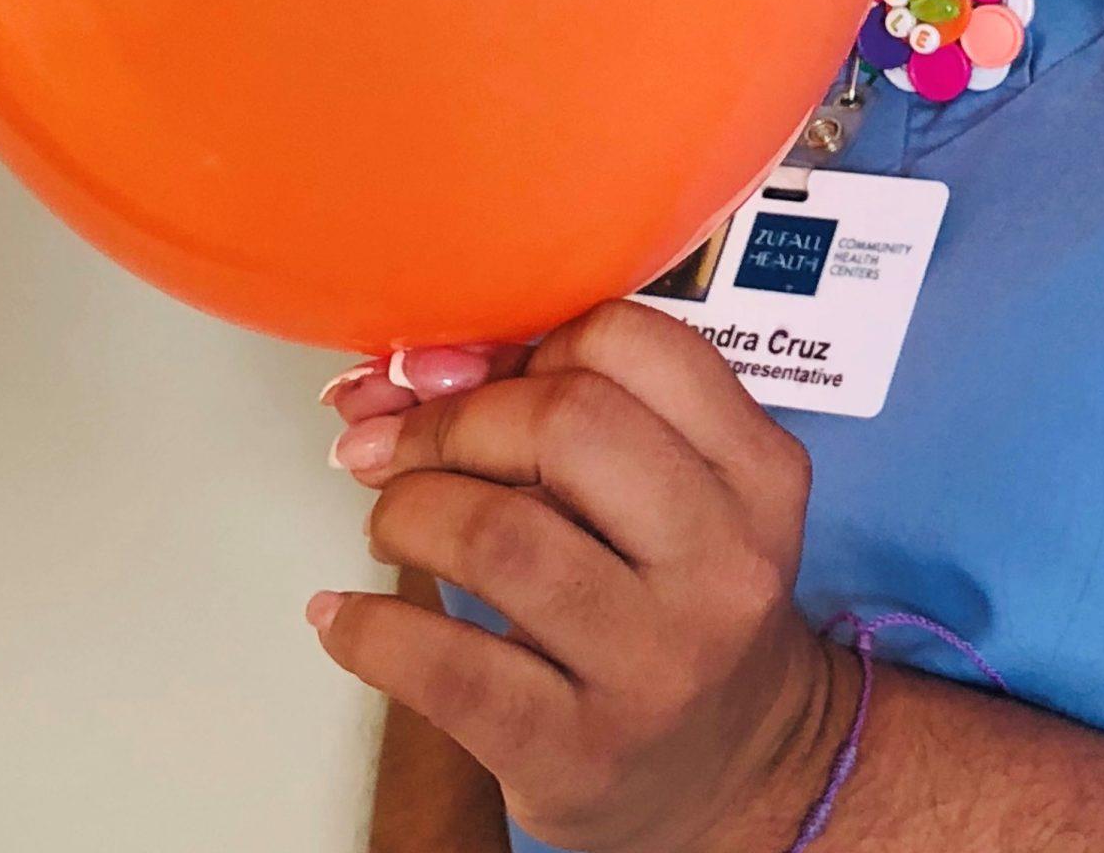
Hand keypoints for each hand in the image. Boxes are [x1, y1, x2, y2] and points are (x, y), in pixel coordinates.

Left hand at [310, 299, 855, 852]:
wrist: (742, 764)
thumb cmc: (686, 597)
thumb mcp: (686, 493)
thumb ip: (578, 414)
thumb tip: (413, 367)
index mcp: (757, 471)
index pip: (631, 340)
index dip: (532, 344)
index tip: (485, 379)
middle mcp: (722, 561)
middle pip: (563, 422)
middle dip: (453, 420)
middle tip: (402, 447)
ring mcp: (654, 661)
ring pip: (495, 533)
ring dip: (405, 510)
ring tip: (389, 523)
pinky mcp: (578, 750)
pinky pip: (445, 667)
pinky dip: (369, 629)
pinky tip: (346, 616)